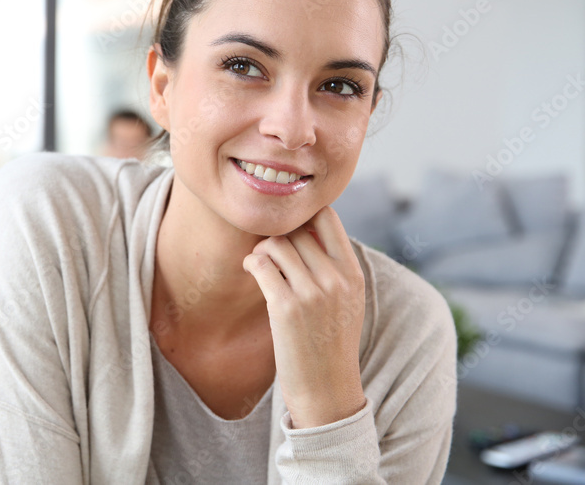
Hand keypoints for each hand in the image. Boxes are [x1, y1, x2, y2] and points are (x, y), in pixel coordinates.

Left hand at [242, 205, 366, 428]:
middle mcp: (336, 279)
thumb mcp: (347, 300)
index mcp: (353, 273)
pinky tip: (251, 271)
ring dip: (261, 250)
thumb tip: (304, 227)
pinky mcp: (286, 308)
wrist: (326, 388)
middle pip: (296, 230)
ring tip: (260, 264)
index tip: (291, 233)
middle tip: (268, 253)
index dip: (302, 218)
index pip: (327, 217)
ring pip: (276, 243)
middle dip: (277, 237)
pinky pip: (261, 265)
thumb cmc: (330, 341)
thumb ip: (333, 266)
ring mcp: (312, 293)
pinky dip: (251, 263)